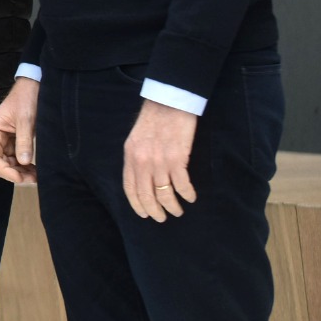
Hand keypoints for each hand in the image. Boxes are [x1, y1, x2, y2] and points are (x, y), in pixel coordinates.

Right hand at [0, 77, 38, 183]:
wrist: (33, 87)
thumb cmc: (26, 98)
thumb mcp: (26, 119)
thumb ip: (24, 141)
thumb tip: (24, 162)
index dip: (5, 170)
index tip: (20, 178)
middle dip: (14, 173)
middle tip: (32, 179)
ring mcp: (4, 139)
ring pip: (7, 163)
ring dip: (19, 171)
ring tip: (35, 176)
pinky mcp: (13, 140)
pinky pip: (15, 158)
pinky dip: (23, 165)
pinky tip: (34, 170)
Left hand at [123, 99, 198, 221]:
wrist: (169, 102)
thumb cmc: (154, 120)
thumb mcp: (135, 139)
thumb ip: (136, 158)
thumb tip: (140, 179)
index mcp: (130, 157)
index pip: (130, 188)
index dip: (137, 205)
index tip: (144, 215)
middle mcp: (142, 161)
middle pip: (147, 195)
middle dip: (155, 211)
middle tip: (162, 218)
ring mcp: (159, 161)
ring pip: (165, 194)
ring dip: (173, 206)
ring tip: (178, 211)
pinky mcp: (177, 158)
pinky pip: (182, 185)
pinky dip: (187, 194)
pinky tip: (190, 197)